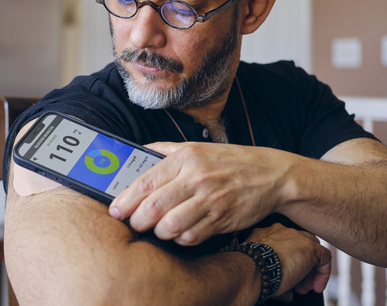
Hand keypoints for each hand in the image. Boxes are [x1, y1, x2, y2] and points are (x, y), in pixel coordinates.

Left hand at [109, 141, 290, 244]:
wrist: (271, 174)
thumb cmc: (230, 161)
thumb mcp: (196, 147)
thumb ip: (165, 150)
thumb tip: (137, 152)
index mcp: (186, 158)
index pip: (146, 182)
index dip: (126, 200)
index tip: (116, 210)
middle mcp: (197, 178)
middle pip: (154, 207)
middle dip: (138, 221)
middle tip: (134, 224)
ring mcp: (210, 200)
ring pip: (170, 226)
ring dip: (159, 232)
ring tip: (158, 228)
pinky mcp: (222, 219)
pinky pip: (191, 237)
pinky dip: (180, 239)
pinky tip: (181, 232)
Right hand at [246, 224, 331, 298]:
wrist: (253, 268)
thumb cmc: (252, 270)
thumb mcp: (260, 267)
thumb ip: (274, 272)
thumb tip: (286, 292)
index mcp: (267, 234)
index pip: (286, 245)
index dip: (289, 262)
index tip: (288, 277)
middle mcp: (282, 231)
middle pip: (300, 246)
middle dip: (300, 266)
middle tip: (297, 284)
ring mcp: (297, 237)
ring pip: (312, 251)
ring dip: (309, 271)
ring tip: (304, 288)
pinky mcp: (310, 247)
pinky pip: (324, 257)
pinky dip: (323, 272)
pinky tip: (317, 285)